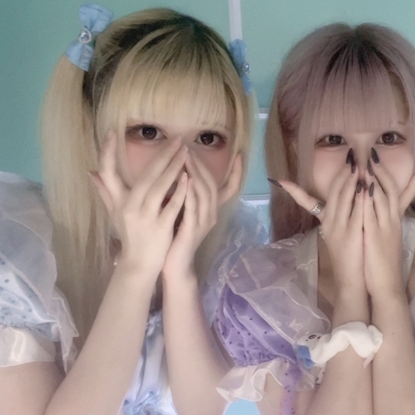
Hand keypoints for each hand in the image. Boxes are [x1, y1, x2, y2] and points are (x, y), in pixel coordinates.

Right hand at [89, 131, 187, 276]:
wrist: (139, 263)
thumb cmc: (129, 234)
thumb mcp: (115, 212)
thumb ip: (105, 191)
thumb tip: (90, 172)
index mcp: (118, 200)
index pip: (107, 172)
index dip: (107, 152)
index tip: (112, 131)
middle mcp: (129, 207)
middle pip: (145, 175)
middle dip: (162, 155)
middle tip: (176, 139)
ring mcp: (145, 217)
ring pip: (160, 187)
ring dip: (174, 168)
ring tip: (186, 152)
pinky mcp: (161, 227)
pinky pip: (172, 206)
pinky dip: (180, 191)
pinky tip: (189, 177)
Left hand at [162, 152, 243, 279]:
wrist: (175, 265)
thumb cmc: (178, 237)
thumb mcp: (187, 213)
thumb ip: (189, 197)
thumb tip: (184, 173)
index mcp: (213, 211)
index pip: (230, 188)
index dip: (237, 172)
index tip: (239, 154)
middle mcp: (213, 215)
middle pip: (213, 185)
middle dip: (203, 165)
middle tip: (191, 148)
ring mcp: (205, 222)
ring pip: (205, 193)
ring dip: (196, 173)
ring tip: (186, 157)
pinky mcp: (193, 229)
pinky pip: (194, 206)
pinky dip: (190, 191)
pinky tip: (185, 178)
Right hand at [273, 151, 365, 298]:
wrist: (350, 280)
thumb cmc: (348, 257)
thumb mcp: (339, 234)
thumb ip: (340, 217)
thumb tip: (347, 201)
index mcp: (328, 220)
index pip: (331, 192)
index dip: (339, 175)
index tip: (347, 160)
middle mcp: (331, 221)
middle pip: (337, 191)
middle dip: (346, 173)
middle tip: (354, 156)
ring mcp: (340, 228)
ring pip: (344, 199)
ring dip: (351, 181)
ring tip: (359, 165)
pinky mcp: (351, 235)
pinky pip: (355, 213)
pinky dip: (360, 199)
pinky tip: (366, 188)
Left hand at [363, 151, 414, 300]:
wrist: (386, 284)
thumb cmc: (383, 263)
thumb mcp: (384, 238)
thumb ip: (380, 222)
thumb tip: (376, 210)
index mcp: (394, 221)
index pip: (404, 194)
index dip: (410, 177)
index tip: (411, 161)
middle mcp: (392, 221)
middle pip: (391, 190)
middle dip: (382, 171)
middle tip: (373, 154)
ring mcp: (385, 228)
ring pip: (383, 198)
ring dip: (375, 180)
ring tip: (367, 164)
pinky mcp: (376, 236)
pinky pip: (373, 213)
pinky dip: (369, 199)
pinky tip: (363, 187)